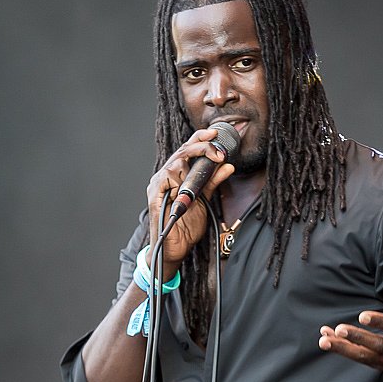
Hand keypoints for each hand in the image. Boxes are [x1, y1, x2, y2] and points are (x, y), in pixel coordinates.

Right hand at [146, 127, 234, 278]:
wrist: (176, 248)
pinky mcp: (154, 192)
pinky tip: (187, 185)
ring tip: (206, 169)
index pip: (188, 150)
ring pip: (176, 161)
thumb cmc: (186, 225)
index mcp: (177, 175)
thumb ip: (213, 182)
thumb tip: (228, 165)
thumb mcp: (205, 200)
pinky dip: (180, 178)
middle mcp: (166, 175)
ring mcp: (159, 183)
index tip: (217, 134)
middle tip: (218, 147)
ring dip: (193, 163)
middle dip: (202, 145)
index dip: (201, 139)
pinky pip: (168, 177)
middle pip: (183, 150)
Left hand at [318, 250, 382, 370]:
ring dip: (343, 349)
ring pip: (365, 357)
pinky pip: (358, 358)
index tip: (362, 316)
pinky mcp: (378, 365)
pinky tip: (325, 339)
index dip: (380, 322)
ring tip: (324, 340)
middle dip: (359, 338)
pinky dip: (342, 349)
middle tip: (339, 329)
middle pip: (379, 346)